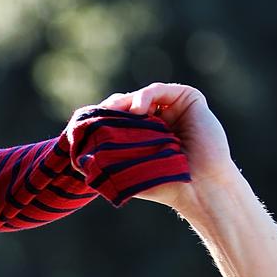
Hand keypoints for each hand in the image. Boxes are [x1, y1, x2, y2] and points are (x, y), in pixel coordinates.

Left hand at [99, 83, 240, 214]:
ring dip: (124, 104)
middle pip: (125, 104)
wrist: (199, 187)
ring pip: (139, 96)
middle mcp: (158, 119)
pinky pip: (159, 90)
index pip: (116, 118)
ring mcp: (173, 108)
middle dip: (109, 110)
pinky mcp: (189, 100)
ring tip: (118, 117)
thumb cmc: (163, 183)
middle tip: (98, 119)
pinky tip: (137, 111)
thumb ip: (108, 156)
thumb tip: (77, 154)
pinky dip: (144, 96)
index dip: (101, 120)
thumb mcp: (128, 168)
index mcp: (143, 135)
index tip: (87, 129)